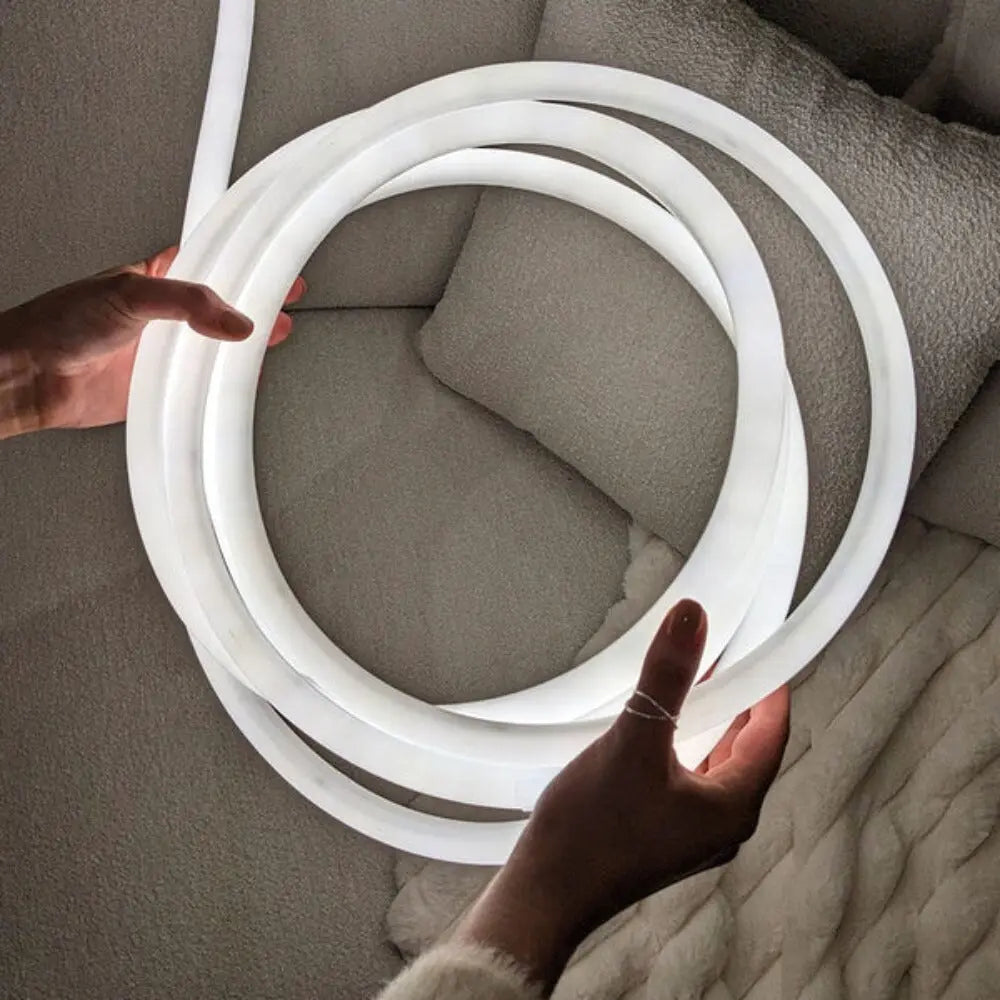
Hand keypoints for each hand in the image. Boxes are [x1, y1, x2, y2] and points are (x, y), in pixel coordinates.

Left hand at [0, 245, 304, 433]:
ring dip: (244, 349)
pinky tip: (238, 383)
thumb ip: (186, 303)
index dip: (245, 263)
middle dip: (255, 307)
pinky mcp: (161, 388)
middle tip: (286, 306)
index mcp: (158, 278)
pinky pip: (201, 387)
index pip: (212, 265)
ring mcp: (164, 352)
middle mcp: (165, 315)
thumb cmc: (58, 324)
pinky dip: (221, 387)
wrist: (32, 377)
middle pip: (222, 309)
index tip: (275, 265)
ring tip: (274, 341)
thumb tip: (234, 321)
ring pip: (216, 348)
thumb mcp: (129, 293)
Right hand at [454, 599, 789, 993]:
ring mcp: (692, 835)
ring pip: (714, 764)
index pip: (771, 735)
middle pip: (745, 750)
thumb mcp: (634, 742)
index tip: (762, 651)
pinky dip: (682, 746)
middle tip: (723, 658)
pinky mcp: (662, 836)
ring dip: (708, 724)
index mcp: (733, 808)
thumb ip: (666, 677)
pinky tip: (655, 730)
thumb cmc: (593, 830)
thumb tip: (693, 617)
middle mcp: (722, 825)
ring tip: (690, 685)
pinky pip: (687, 779)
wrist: (546, 893)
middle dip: (736, 703)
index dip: (769, 689)